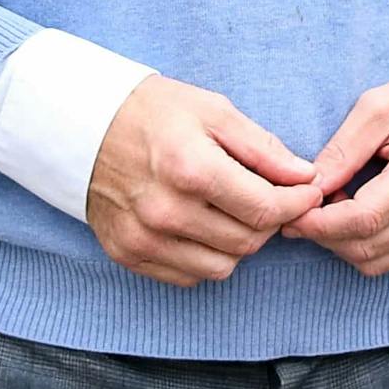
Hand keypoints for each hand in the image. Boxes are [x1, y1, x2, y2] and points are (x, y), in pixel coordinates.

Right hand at [85, 74, 318, 283]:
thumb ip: (263, 148)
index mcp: (190, 169)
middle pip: (248, 242)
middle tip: (269, 196)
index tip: (307, 191)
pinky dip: (204, 257)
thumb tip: (306, 176)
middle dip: (270, 221)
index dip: (298, 203)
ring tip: (232, 211)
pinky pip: (188, 276)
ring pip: (222, 267)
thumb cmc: (153, 112)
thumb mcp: (213, 111)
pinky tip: (201, 225)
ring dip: (239, 244)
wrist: (81, 125)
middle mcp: (165, 211)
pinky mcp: (128, 254)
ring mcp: (143, 238)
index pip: (266, 209)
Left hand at [293, 63, 388, 277]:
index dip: (318, 223)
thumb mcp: (380, 106)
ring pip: (374, 262)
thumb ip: (342, 149)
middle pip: (365, 247)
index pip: (363, 219)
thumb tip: (309, 187)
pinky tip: (354, 215)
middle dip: (322, 235)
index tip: (292, 209)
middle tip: (299, 208)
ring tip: (328, 208)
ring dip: (340, 243)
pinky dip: (362, 245)